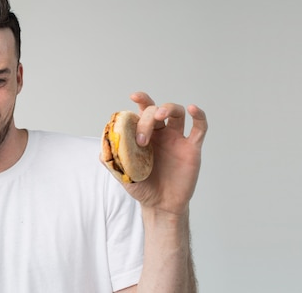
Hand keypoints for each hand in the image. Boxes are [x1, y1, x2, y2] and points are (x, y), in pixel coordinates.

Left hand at [124, 92, 207, 215]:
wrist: (160, 205)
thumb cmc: (143, 187)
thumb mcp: (123, 174)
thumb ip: (112, 160)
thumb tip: (101, 150)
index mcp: (144, 134)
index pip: (142, 111)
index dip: (141, 100)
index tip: (134, 96)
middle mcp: (161, 133)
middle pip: (156, 112)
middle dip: (147, 120)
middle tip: (141, 140)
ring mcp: (177, 139)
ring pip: (177, 113)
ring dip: (168, 108)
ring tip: (160, 115)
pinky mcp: (192, 148)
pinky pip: (200, 128)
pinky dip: (199, 116)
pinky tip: (193, 109)